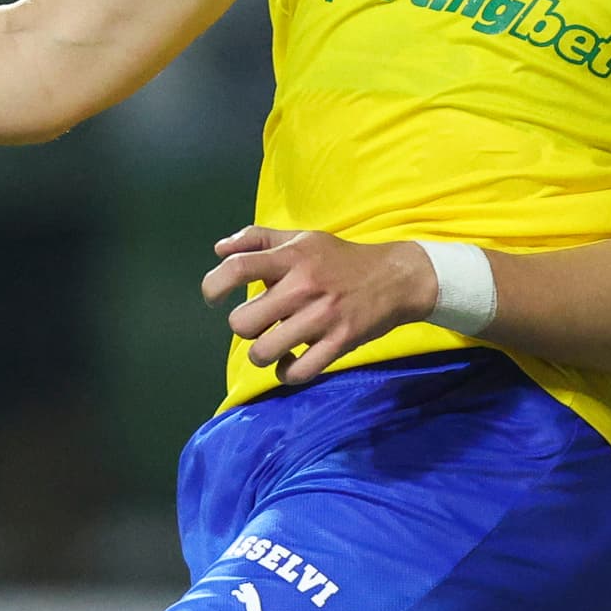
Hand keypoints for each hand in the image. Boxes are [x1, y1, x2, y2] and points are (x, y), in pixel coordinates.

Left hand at [203, 228, 438, 384]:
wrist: (397, 278)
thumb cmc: (341, 259)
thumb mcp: (303, 238)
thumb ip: (259, 239)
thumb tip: (219, 250)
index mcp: (293, 257)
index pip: (238, 268)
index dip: (213, 286)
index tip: (214, 297)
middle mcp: (304, 286)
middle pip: (243, 323)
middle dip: (244, 327)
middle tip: (259, 323)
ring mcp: (322, 317)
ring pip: (264, 352)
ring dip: (263, 354)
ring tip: (274, 346)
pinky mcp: (339, 342)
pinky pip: (297, 371)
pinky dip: (287, 372)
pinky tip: (291, 362)